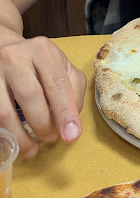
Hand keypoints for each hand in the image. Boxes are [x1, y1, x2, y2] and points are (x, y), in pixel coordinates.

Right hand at [0, 35, 85, 157]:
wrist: (5, 48)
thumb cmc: (40, 65)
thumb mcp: (64, 70)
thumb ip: (74, 94)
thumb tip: (71, 124)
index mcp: (43, 52)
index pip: (57, 85)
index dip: (65, 113)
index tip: (71, 136)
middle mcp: (15, 56)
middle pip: (29, 95)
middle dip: (43, 124)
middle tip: (50, 139)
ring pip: (4, 109)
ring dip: (19, 135)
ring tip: (31, 149)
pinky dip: (4, 131)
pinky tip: (12, 141)